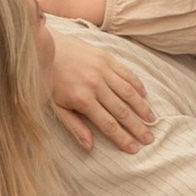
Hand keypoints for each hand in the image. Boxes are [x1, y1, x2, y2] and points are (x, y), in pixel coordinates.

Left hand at [47, 41, 156, 156]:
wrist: (42, 47)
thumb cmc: (46, 81)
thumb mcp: (55, 107)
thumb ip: (74, 127)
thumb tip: (90, 147)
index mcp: (81, 99)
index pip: (108, 124)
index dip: (122, 138)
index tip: (134, 149)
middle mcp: (95, 84)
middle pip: (122, 110)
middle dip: (137, 127)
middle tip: (150, 139)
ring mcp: (102, 69)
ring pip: (128, 92)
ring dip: (142, 107)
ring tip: (152, 120)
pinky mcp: (106, 57)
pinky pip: (126, 73)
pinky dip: (137, 85)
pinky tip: (145, 96)